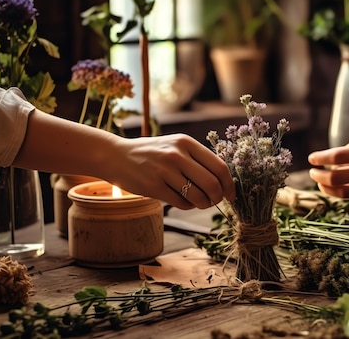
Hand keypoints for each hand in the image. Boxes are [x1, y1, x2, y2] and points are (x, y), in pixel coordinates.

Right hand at [110, 134, 235, 209]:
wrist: (116, 156)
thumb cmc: (152, 154)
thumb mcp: (175, 146)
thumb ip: (197, 159)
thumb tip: (224, 180)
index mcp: (186, 142)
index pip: (219, 166)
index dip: (229, 185)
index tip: (231, 195)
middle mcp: (177, 155)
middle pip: (212, 184)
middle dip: (218, 198)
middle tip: (215, 201)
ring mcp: (164, 171)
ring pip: (197, 196)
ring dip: (203, 204)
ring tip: (198, 202)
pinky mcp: (154, 186)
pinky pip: (181, 203)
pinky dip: (187, 206)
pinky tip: (182, 200)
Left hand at [308, 140, 348, 204]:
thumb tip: (346, 154)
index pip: (339, 155)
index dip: (321, 157)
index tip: (311, 158)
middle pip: (336, 176)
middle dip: (319, 177)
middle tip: (313, 174)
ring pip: (345, 192)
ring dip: (329, 190)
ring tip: (322, 186)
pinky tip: (344, 196)